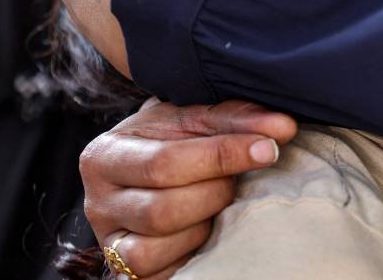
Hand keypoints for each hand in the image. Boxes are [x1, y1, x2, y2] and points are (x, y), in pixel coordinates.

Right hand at [81, 98, 297, 277]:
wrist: (150, 163)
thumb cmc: (176, 138)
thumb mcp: (199, 118)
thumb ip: (240, 119)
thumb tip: (284, 128)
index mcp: (106, 154)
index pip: (165, 163)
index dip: (222, 157)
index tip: (268, 149)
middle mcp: (97, 202)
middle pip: (162, 211)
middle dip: (214, 195)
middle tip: (238, 181)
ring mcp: (108, 241)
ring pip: (154, 250)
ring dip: (203, 228)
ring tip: (220, 205)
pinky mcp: (125, 271)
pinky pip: (157, 275)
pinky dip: (192, 255)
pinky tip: (210, 232)